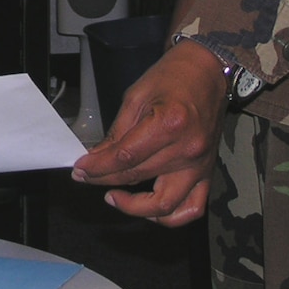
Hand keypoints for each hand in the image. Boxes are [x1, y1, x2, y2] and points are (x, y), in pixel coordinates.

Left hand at [71, 41, 227, 225]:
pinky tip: (148, 210)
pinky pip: (192, 208)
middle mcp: (187, 149)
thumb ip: (117, 132)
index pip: (125, 158)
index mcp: (169, 124)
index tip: (80, 169)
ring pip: (165, 205)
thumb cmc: (173, 77)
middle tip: (86, 177)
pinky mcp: (208, 172)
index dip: (97, 167)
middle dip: (104, 180)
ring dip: (134, 208)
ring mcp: (200, 165)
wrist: (208, 71)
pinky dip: (170, 217)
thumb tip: (96, 158)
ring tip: (114, 197)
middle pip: (138, 178)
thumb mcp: (136, 96)